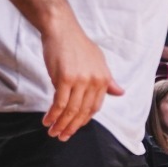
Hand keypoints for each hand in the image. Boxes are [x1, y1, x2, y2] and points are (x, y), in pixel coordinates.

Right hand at [40, 21, 123, 139]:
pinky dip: (53, 114)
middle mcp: (94, 81)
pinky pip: (59, 102)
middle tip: (62, 136)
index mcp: (104, 79)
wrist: (62, 29)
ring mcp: (80, 80)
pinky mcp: (64, 78)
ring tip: (53, 132)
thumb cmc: (78, 44)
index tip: (75, 127)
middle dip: (72, 127)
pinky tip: (47, 120)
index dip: (84, 120)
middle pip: (83, 111)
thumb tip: (120, 92)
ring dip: (61, 124)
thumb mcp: (99, 61)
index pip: (95, 107)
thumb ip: (108, 79)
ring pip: (71, 109)